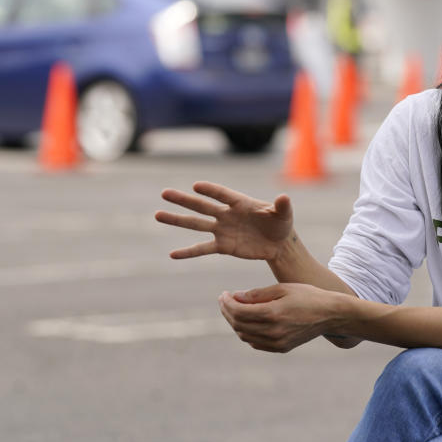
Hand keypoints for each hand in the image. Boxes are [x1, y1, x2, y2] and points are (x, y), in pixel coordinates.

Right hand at [155, 181, 293, 260]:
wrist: (278, 243)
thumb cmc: (281, 223)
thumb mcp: (284, 214)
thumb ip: (282, 206)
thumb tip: (284, 197)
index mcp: (240, 202)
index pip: (222, 194)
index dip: (210, 190)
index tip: (196, 186)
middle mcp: (227, 214)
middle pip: (202, 206)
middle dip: (184, 200)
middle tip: (164, 193)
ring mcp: (222, 229)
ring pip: (196, 224)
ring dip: (177, 220)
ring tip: (158, 215)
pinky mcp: (223, 246)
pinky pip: (203, 248)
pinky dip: (189, 252)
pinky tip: (173, 254)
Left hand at [218, 283, 347, 352]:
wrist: (330, 314)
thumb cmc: (307, 296)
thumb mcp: (282, 288)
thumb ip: (257, 294)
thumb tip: (235, 297)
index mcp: (273, 314)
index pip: (239, 312)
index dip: (227, 303)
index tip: (223, 294)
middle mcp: (273, 332)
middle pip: (239, 325)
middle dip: (228, 312)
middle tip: (224, 300)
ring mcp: (277, 343)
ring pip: (245, 335)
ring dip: (235, 323)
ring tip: (234, 309)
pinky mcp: (281, 348)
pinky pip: (256, 343)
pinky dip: (247, 332)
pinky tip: (247, 320)